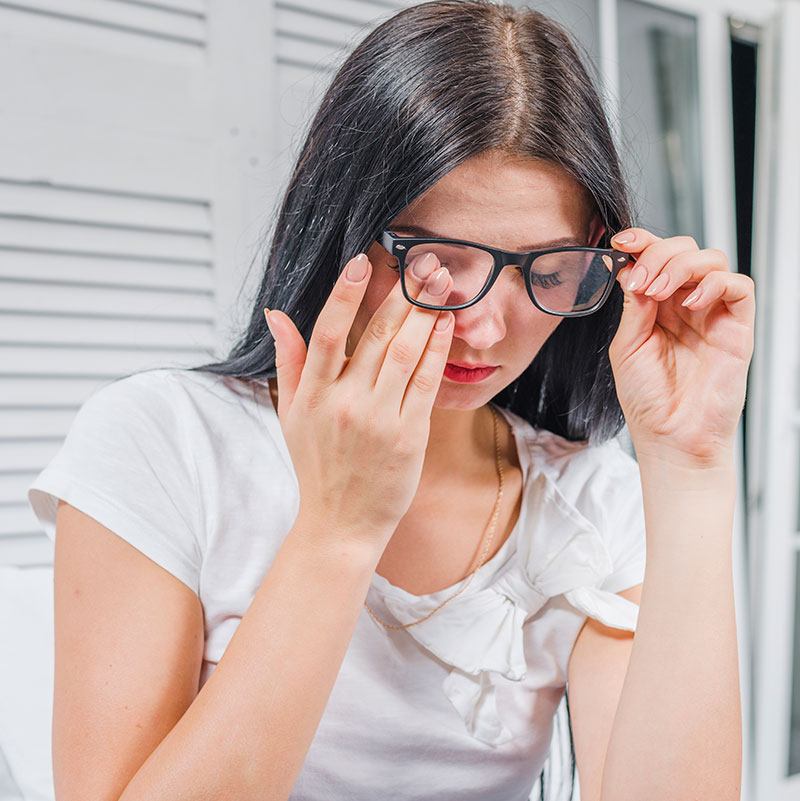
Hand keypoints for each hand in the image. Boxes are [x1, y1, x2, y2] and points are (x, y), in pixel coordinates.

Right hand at [263, 251, 454, 549]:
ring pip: (405, 354)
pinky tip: (445, 324)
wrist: (341, 523)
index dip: (346, 295)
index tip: (364, 262)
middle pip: (376, 336)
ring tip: (442, 282)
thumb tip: (276, 314)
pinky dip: (436, 350)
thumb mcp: (291, 413)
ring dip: (426, 313)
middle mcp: (343, 404)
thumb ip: (288, 361)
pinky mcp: (409, 436)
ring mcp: (378, 420)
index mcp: (312, 394)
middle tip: (425, 262)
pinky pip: (425, 383)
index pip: (327, 332)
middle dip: (403, 294)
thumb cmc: (317, 466)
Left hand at [607, 228, 754, 468]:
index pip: (656, 258)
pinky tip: (691, 303)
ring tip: (661, 289)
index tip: (623, 242)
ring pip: (712, 260)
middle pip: (685, 249)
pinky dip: (715, 283)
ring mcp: (714, 315)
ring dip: (683, 264)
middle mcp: (687, 305)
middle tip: (643, 280)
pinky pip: (739, 287)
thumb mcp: (627, 346)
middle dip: (660, 254)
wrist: (671, 439)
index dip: (642, 241)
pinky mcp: (737, 329)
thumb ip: (633, 306)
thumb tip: (634, 268)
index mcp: (658, 306)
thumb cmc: (648, 401)